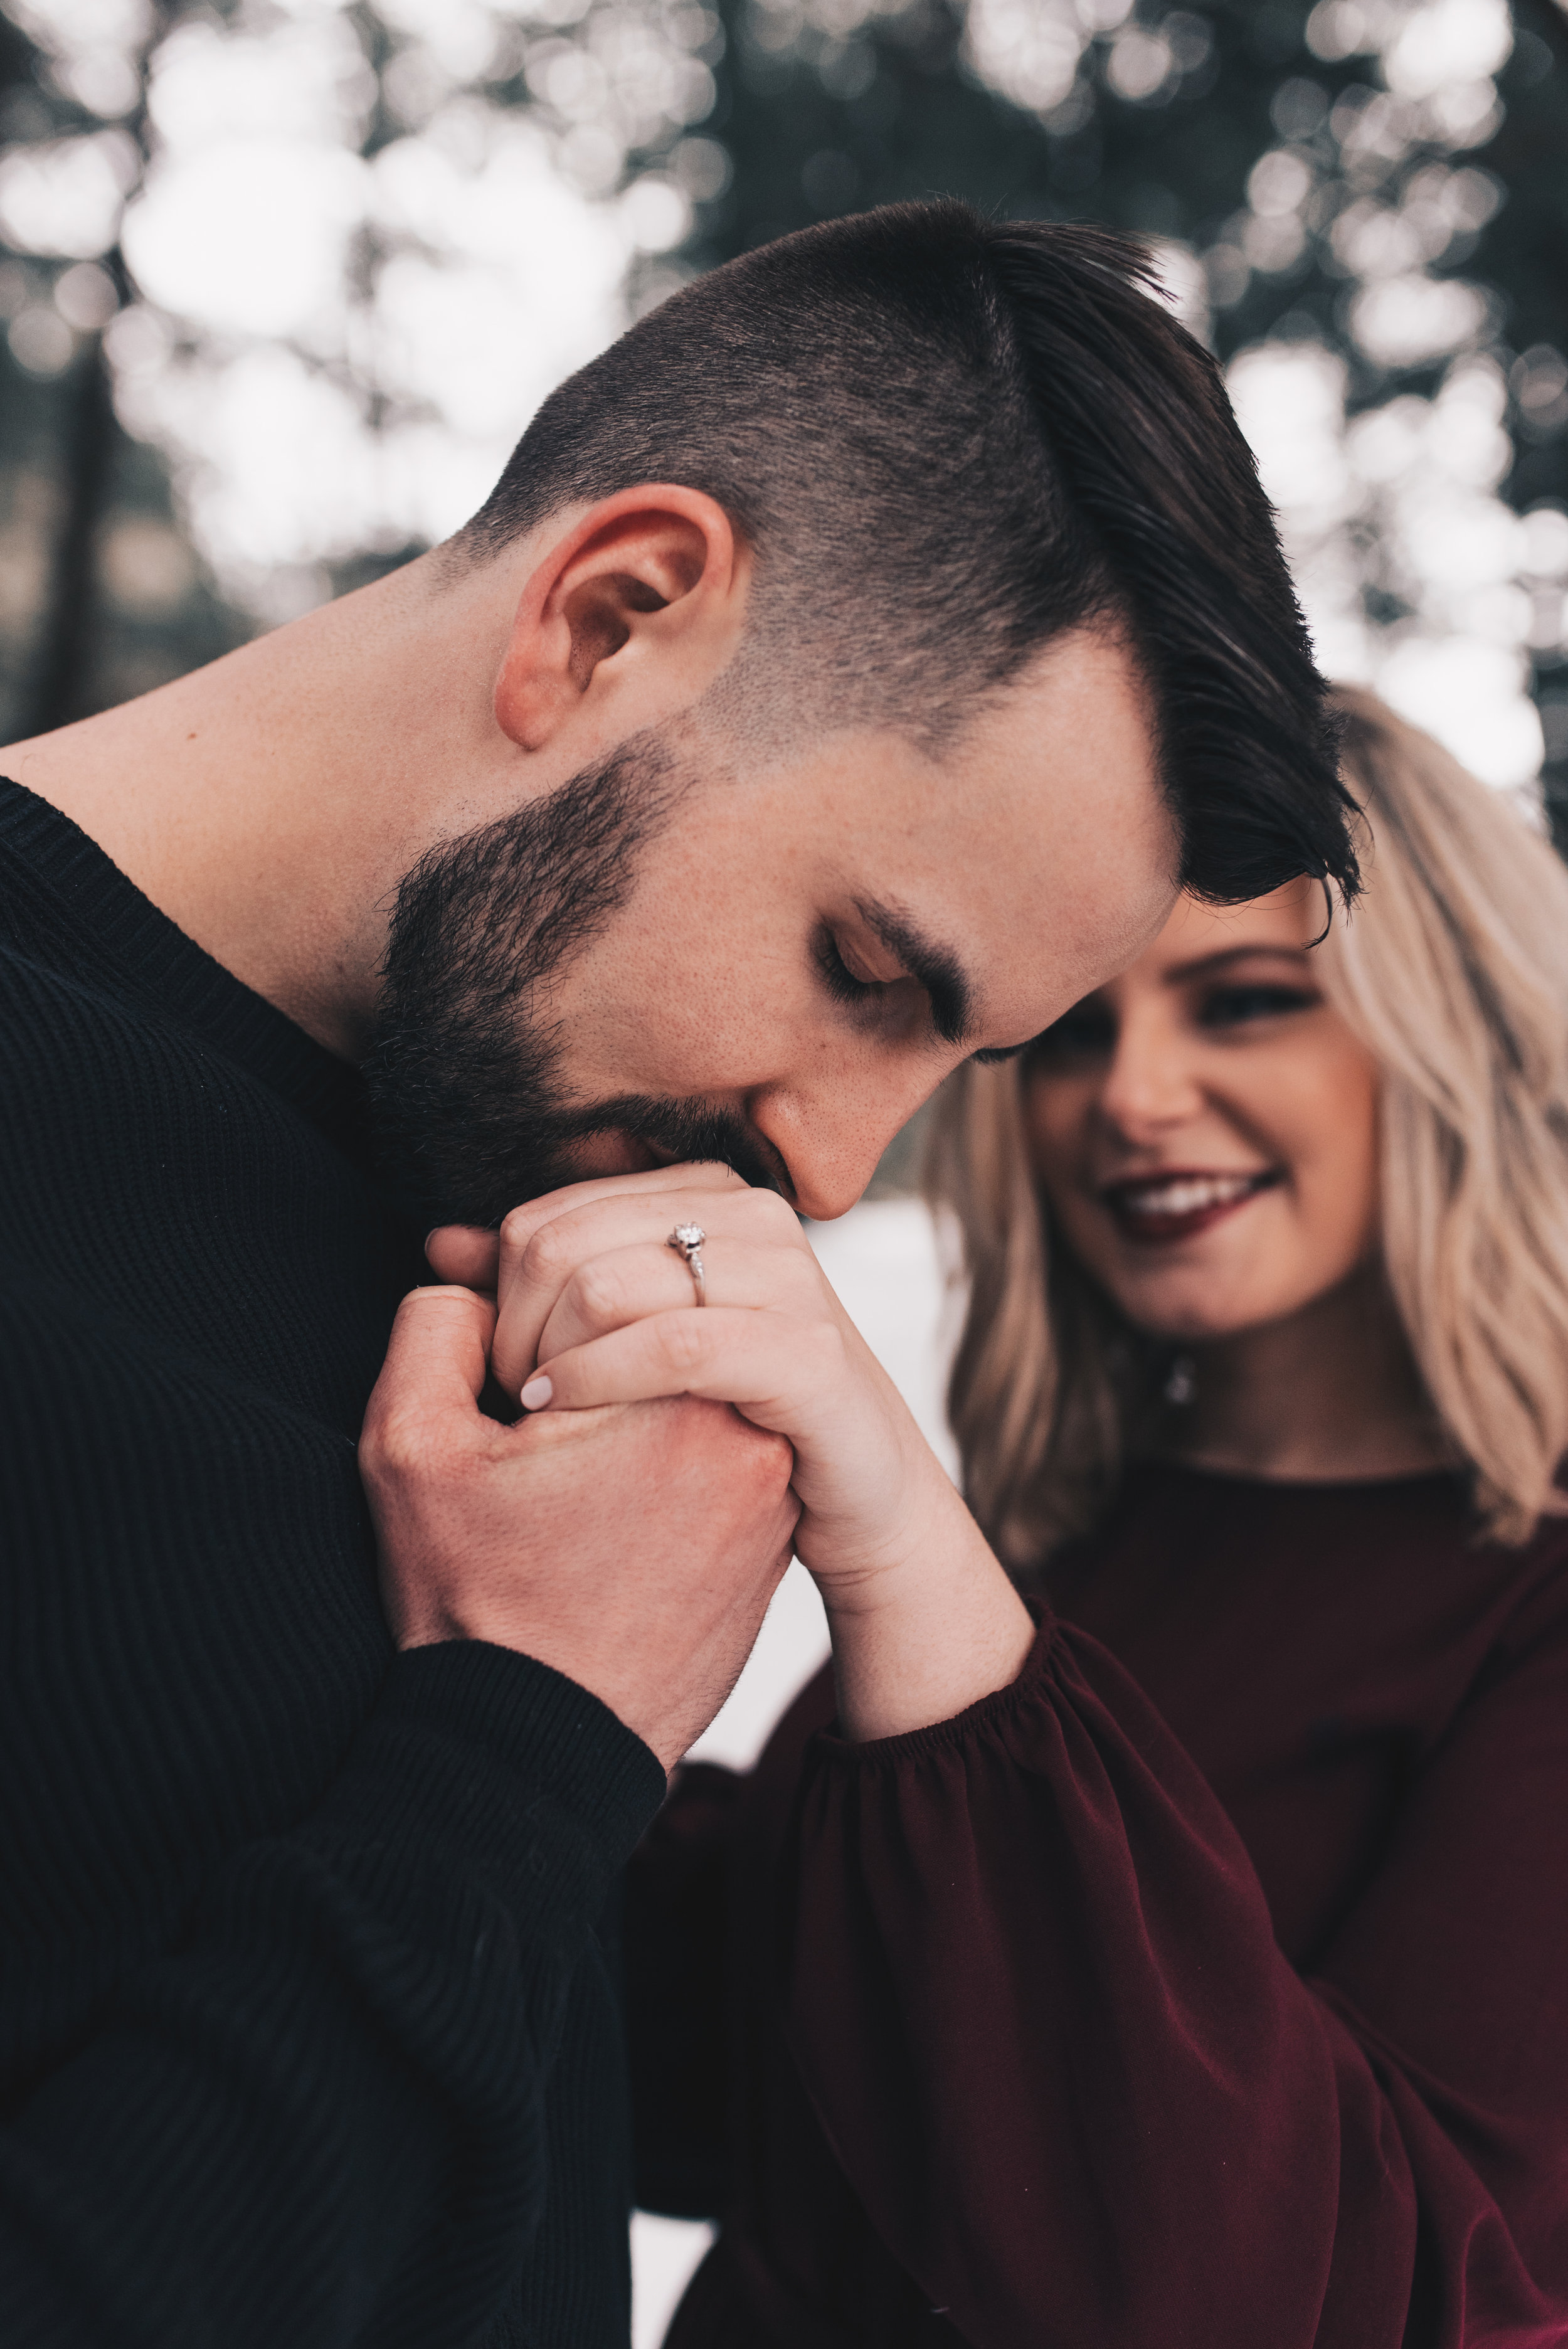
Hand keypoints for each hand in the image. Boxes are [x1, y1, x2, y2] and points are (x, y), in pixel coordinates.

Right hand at [360, 1284, 799, 1769]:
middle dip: (579, 1346)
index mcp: (679, 1394)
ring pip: (685, 1374)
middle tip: (528, 1435)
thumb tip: (472, 1276)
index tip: (507, 1404)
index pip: (601, 1271)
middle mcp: (751, 1430)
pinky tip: (602, 1505)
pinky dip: (657, 1445)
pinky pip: (713, 1438)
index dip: (529, 1320)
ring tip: (564, 1472)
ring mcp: (773, 1483)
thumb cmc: (477, 1610)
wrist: (540, 1752)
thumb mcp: (413, 1452)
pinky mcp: (772, 1527)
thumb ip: (435, 1329)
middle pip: (655, 1313)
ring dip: (620, 1388)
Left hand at [426, 1170, 1034, 1740]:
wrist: (857, 1494)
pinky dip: (601, 1381)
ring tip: (541, 1412)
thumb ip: (541, 1285)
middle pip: (562, 1242)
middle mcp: (752, 1216)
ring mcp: (789, 1278)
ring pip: (608, 1284)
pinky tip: (566, 1414)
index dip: (500, 1296)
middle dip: (516, 1327)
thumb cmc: (731, 1413)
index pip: (544, 1217)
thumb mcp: (630, 1338)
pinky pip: (672, 1346)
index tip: (504, 1366)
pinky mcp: (808, 1354)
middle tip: (518, 1399)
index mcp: (705, 1195)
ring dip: (551, 1357)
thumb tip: (442, 1241)